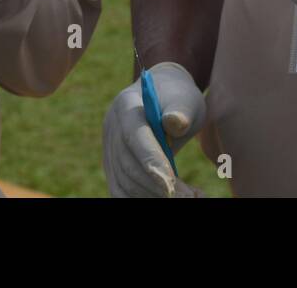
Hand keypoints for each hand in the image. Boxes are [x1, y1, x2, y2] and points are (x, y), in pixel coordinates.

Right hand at [102, 62, 204, 197]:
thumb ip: (181, 111)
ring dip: (152, 195)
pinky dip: (142, 198)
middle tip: (189, 196)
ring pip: (124, 182)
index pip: (134, 136)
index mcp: (126, 105)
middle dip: (156, 185)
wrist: (163, 98)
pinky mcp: (112, 165)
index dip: (150, 160)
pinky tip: (167, 198)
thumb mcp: (185, 100)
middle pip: (127, 164)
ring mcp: (108, 148)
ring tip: (187, 197)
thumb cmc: (178, 99)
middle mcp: (112, 127)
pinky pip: (121, 189)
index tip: (171, 182)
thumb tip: (175, 122)